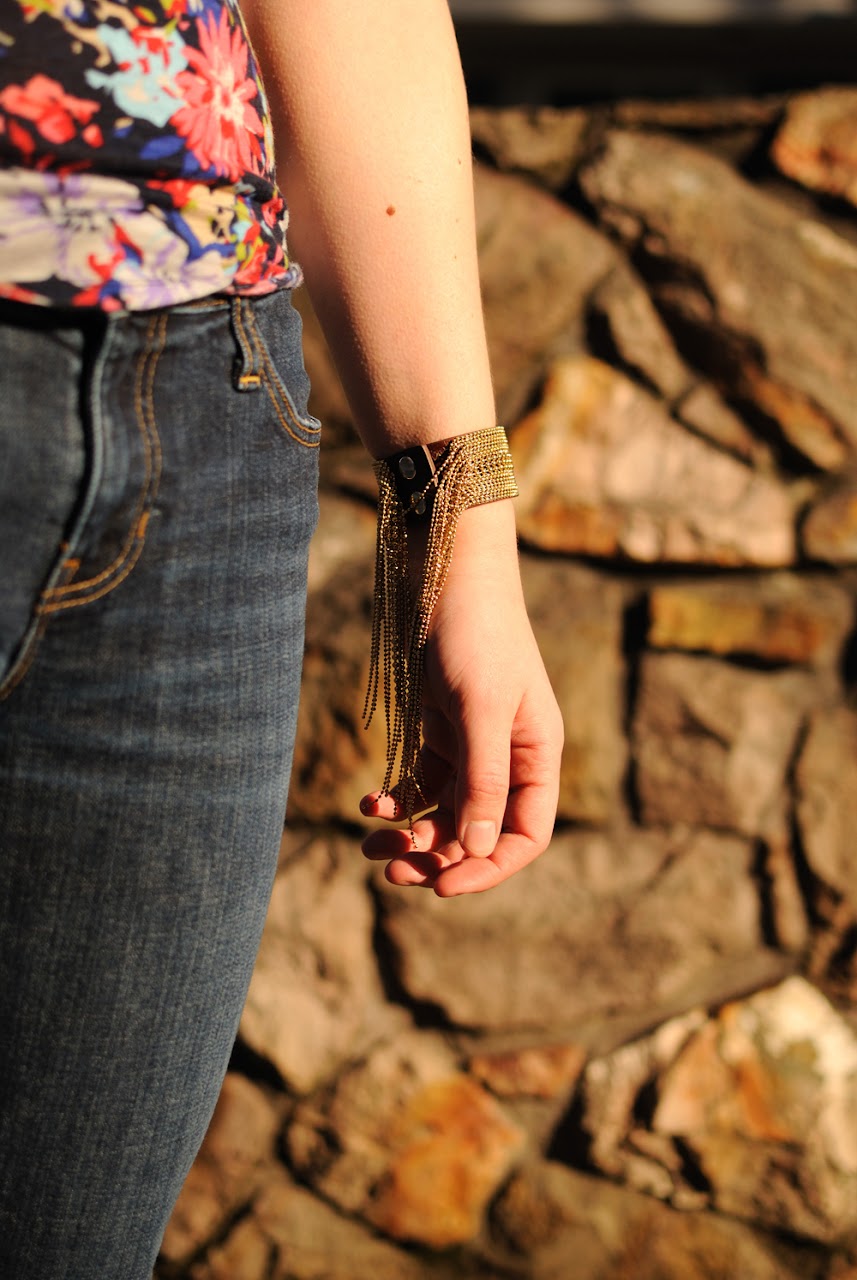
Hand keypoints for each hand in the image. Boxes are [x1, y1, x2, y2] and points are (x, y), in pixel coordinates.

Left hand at [360, 501, 562, 895]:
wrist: (445, 570)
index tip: (442, 885)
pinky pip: (419, 785)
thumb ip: (483, 780)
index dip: (488, 868)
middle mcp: (509, 757)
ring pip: (444, 814)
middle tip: (392, 871)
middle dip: (438, 857)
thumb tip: (474, 850)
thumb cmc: (477, 633)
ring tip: (369, 847)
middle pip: (478, 833)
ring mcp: (472, 746)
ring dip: (410, 836)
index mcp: (537, 756)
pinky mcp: (439, 731)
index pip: (525, 835)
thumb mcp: (482, 709)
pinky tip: (367, 803)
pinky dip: (395, 802)